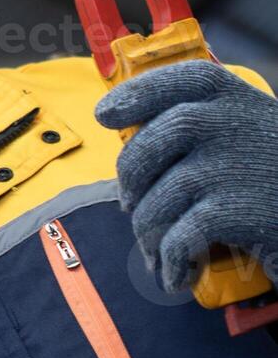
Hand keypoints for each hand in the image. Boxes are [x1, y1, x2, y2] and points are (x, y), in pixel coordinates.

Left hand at [95, 60, 277, 291]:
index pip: (175, 80)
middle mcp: (230, 121)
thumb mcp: (253, 131)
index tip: (104, 115)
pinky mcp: (238, 211)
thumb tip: (133, 135)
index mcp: (234, 94)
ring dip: (147, 232)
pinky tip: (174, 277)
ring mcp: (233, 166)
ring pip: (157, 199)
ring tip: (155, 251)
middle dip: (130, 179)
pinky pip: (178, 237)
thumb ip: (207, 122)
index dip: (134, 94)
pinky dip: (170, 261)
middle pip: (149, 145)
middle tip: (129, 203)